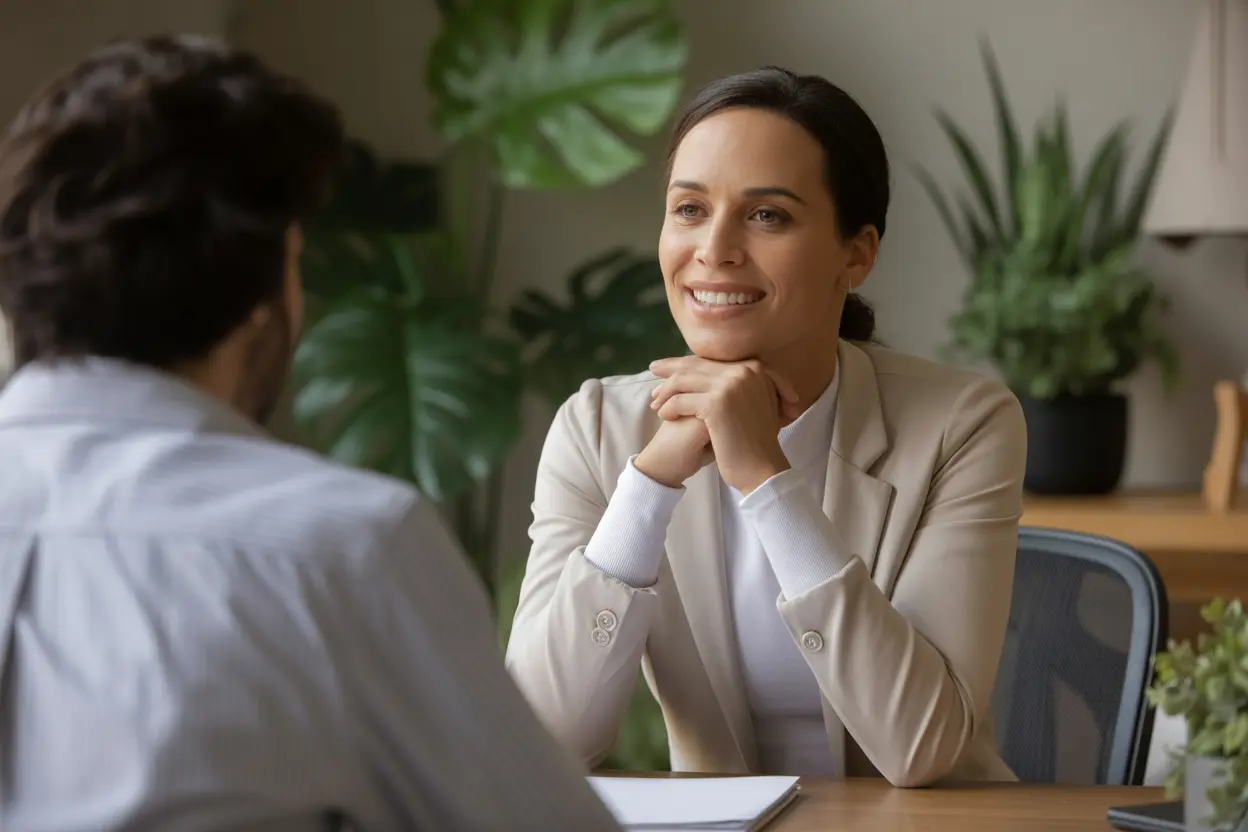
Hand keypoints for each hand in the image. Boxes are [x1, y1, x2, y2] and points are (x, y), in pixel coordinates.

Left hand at [649, 356, 800, 494]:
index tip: (669, 366)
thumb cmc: (756, 441)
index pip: (711, 359)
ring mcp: (731, 385)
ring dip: (666, 390)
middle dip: (671, 368)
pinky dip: (668, 407)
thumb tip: (710, 374)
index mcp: (755, 368)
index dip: (688, 361)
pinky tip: (663, 415)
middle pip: (696, 365)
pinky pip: (681, 400)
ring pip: (685, 380)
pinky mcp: (717, 403)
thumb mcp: (752, 403)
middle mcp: (744, 371)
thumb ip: (738, 385)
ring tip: (656, 401)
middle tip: (653, 371)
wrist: (764, 468)